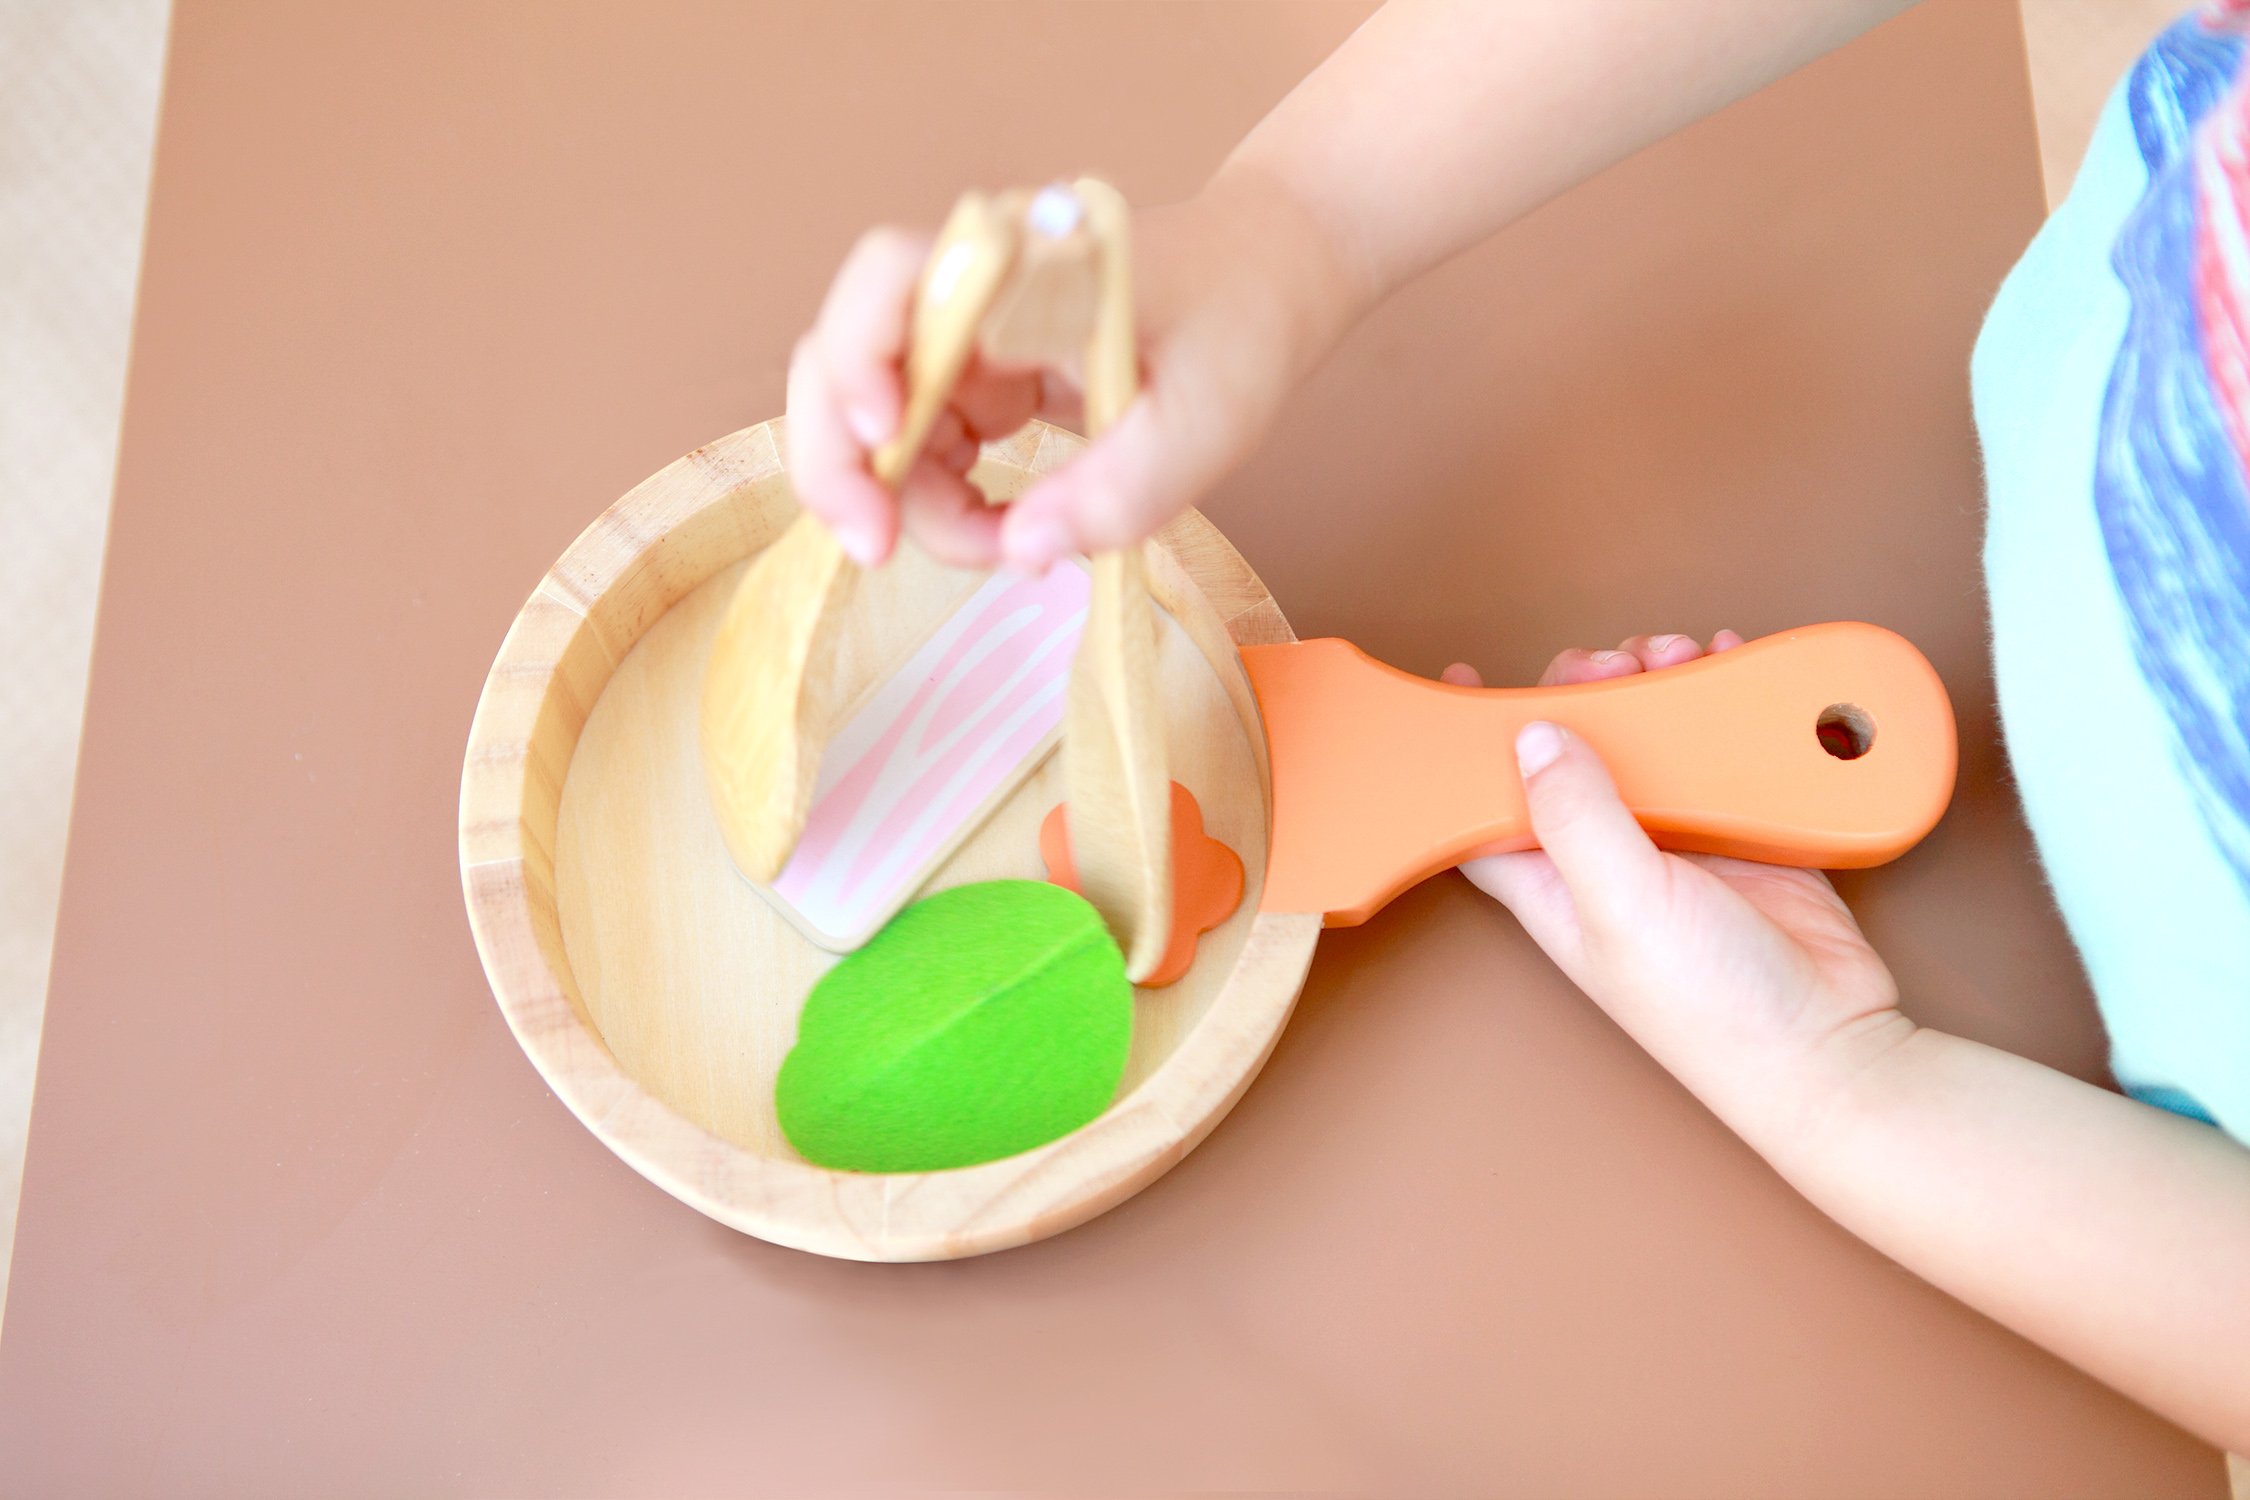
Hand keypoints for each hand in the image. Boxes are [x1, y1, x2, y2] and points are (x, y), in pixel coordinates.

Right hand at [783, 171, 1369, 571]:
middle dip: (840, 461)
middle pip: (843, 357)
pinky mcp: (976, 377)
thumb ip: (1122, 489)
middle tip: (874, 550)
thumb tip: (1020, 552)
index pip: (890, 279)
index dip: (859, 353)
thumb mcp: (1208, 420)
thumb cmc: (1241, 324)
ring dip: (906, 501)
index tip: (885, 435)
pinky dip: (941, 503)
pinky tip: (1001, 533)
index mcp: (1022, 268)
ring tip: (1000, 552)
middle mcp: (970, 292)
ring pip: (873, 420)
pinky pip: (920, 446)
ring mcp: (965, 337)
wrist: (1266, 277)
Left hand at [1452, 631, 1915, 1144]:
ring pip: (1652, 740)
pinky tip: (1734, 669)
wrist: (1831, 1044)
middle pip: (1575, 750)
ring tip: (1679, 657)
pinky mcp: (1745, 829)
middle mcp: (1608, 856)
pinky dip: (1730, 708)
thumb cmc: (1710, 1010)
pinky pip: (1728, 750)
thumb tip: (1532, 734)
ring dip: (1661, 687)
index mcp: (1552, 882)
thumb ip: (1576, 817)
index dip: (1467, 744)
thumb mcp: (1622, 905)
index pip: (1484, 805)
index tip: (1464, 677)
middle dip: (1588, 691)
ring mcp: (1679, 839)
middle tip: (1615, 662)